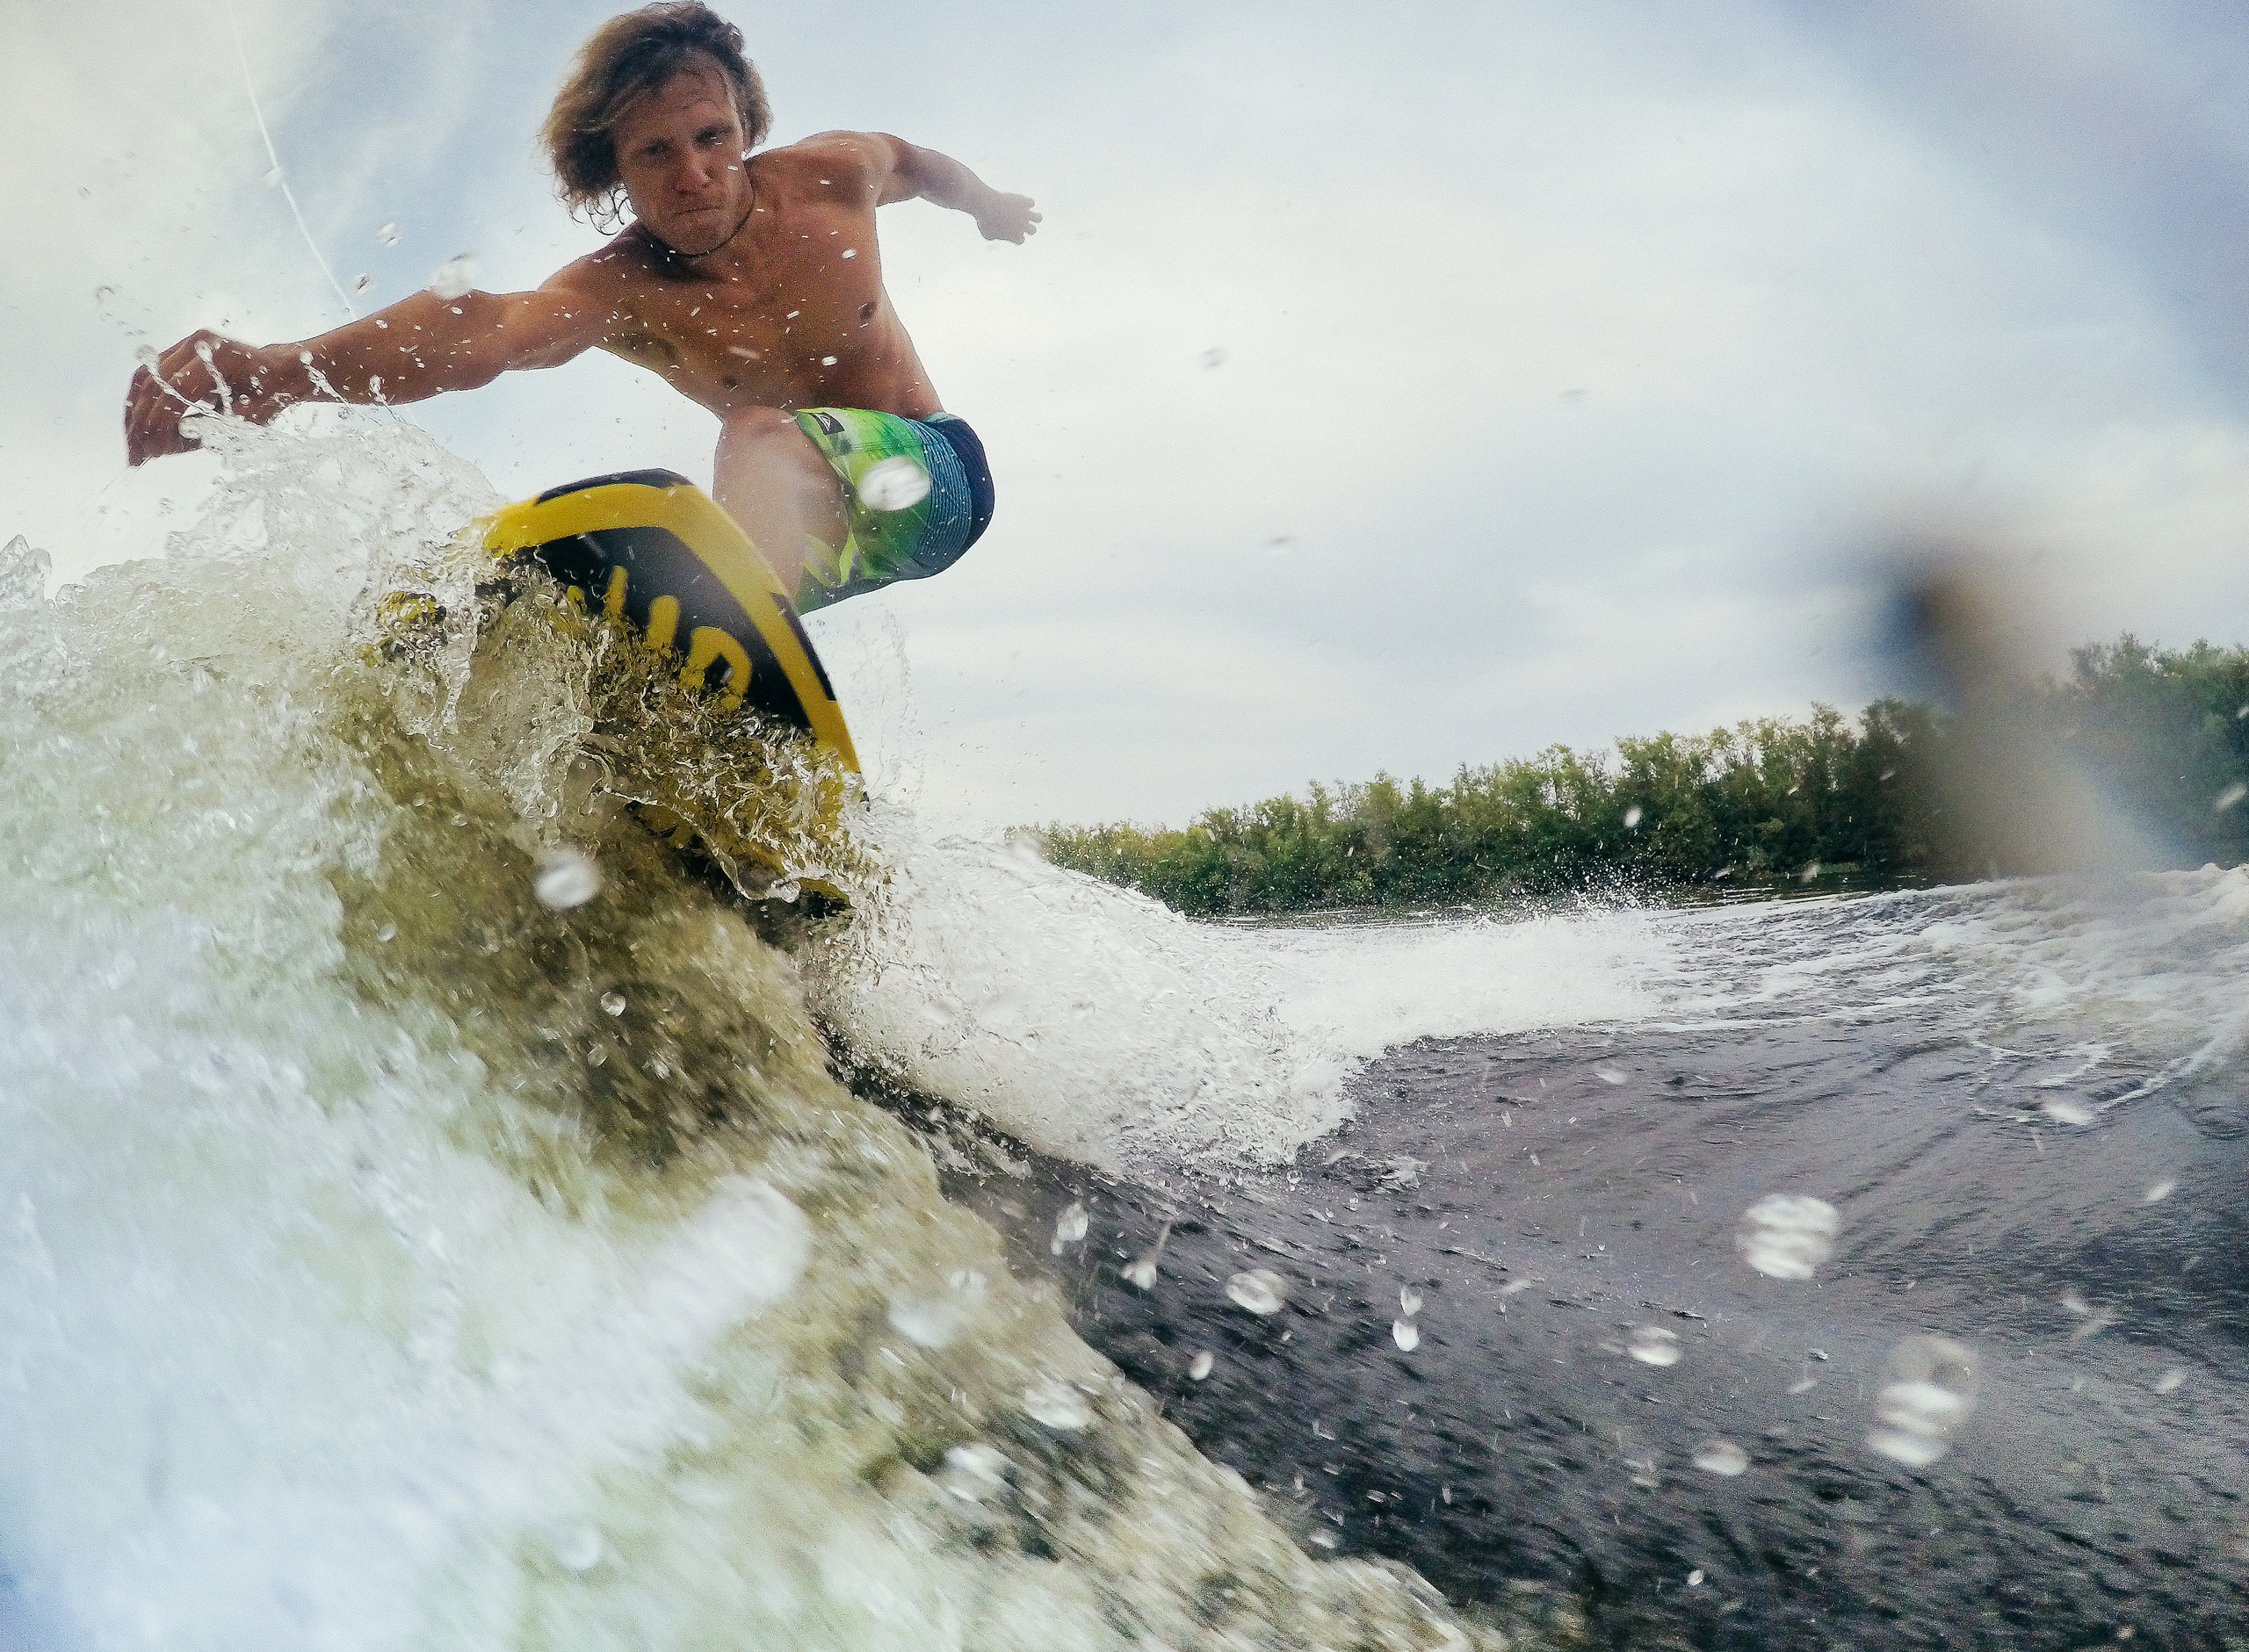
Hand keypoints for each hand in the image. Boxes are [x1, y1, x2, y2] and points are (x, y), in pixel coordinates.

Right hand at [123, 330, 288, 465]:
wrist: (279, 369)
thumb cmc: (269, 396)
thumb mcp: (248, 418)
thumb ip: (212, 429)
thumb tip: (167, 444)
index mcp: (219, 356)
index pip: (177, 388)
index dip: (162, 421)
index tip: (155, 450)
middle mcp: (197, 343)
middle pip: (155, 383)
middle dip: (143, 423)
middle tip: (136, 455)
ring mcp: (184, 344)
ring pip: (144, 378)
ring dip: (134, 415)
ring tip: (132, 447)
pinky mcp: (176, 351)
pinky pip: (147, 375)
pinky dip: (139, 402)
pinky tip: (134, 427)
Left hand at [973, 191, 1040, 243]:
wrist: (987, 205)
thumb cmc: (984, 220)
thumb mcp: (986, 233)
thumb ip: (993, 237)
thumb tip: (995, 236)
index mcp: (1015, 237)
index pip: (1021, 240)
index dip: (1015, 235)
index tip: (1008, 230)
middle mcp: (1023, 226)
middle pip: (1032, 230)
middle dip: (1026, 227)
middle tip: (1017, 221)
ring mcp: (1025, 214)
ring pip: (1039, 218)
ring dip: (1034, 216)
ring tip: (1026, 213)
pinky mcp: (1024, 202)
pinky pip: (1031, 202)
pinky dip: (1026, 202)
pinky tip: (1018, 201)